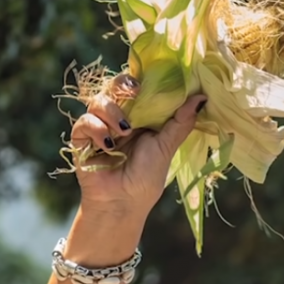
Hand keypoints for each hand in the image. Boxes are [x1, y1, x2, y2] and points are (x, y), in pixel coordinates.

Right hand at [70, 73, 207, 221]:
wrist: (123, 204)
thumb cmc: (146, 177)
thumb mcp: (166, 146)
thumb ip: (181, 121)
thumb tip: (202, 97)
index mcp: (139, 116)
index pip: (136, 86)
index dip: (140, 79)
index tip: (149, 80)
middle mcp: (117, 117)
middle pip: (115, 86)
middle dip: (123, 84)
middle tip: (135, 91)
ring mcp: (98, 127)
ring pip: (98, 101)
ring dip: (112, 111)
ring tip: (124, 131)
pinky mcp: (81, 139)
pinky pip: (84, 122)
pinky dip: (96, 129)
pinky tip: (108, 145)